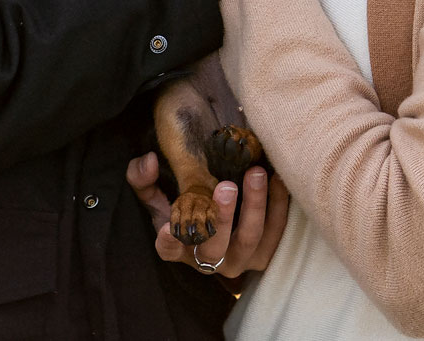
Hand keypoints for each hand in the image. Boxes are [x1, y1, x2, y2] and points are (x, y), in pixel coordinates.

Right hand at [125, 152, 289, 276]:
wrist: (228, 212)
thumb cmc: (190, 202)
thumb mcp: (161, 191)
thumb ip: (144, 178)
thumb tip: (147, 162)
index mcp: (180, 247)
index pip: (169, 250)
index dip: (168, 242)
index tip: (168, 227)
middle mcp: (209, 260)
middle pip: (215, 247)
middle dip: (222, 217)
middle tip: (226, 186)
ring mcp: (239, 258)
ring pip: (250, 239)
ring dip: (255, 206)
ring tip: (256, 174)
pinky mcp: (265, 251)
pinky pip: (276, 233)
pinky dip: (279, 205)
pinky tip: (276, 177)